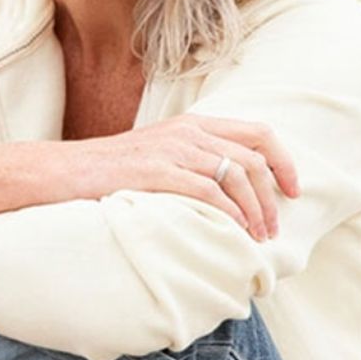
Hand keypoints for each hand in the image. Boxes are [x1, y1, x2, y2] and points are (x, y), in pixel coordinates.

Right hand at [62, 114, 299, 241]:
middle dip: (272, 197)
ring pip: (236, 175)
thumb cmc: (114, 170)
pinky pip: (208, 190)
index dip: (284, 162)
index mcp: (193, 124)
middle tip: (273, 227)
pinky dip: (229, 212)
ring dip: (255, 210)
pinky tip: (234, 230)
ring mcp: (173, 149)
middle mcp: (188, 131)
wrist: (67, 170)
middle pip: (253, 158)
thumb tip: (235, 188)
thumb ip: (195, 159)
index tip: (293, 191)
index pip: (258, 132)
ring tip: (258, 236)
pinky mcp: (157, 171)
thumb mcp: (161, 153)